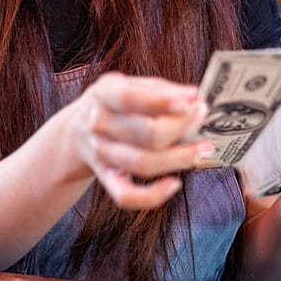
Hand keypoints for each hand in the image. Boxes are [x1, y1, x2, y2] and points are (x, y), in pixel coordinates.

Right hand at [65, 72, 212, 209]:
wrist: (76, 131)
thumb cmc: (113, 105)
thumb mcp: (129, 85)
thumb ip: (160, 89)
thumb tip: (193, 97)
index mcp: (104, 95)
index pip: (131, 98)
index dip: (163, 102)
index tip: (192, 102)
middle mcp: (99, 124)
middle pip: (146, 133)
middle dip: (182, 128)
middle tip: (202, 117)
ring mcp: (101, 154)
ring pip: (143, 164)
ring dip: (180, 159)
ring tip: (204, 149)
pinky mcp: (107, 178)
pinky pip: (126, 196)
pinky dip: (152, 196)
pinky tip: (175, 184)